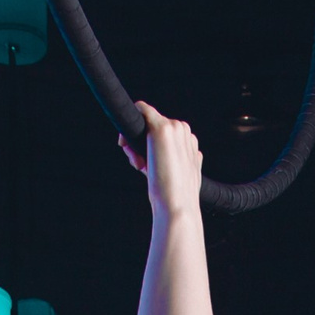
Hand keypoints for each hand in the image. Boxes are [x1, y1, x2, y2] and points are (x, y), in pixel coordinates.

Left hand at [119, 99, 202, 220]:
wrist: (177, 204)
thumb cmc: (174, 196)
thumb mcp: (174, 175)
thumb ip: (168, 162)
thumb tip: (148, 158)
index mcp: (190, 144)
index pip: (166, 135)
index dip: (151, 147)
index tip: (144, 164)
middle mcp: (185, 132)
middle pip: (154, 126)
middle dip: (142, 144)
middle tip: (140, 166)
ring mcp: (175, 128)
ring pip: (146, 123)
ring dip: (135, 143)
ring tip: (141, 167)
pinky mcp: (162, 128)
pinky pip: (141, 109)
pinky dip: (131, 121)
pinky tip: (124, 143)